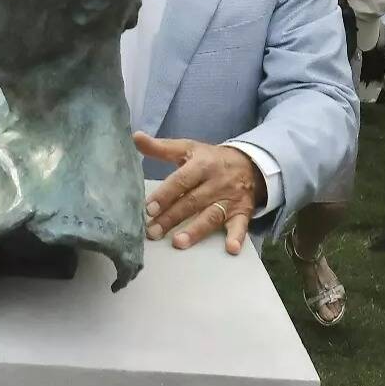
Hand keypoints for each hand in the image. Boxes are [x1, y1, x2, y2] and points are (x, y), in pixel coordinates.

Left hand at [134, 133, 264, 254]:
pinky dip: (237, 237)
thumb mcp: (187, 148)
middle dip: (172, 218)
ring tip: (178, 243)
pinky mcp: (242, 212)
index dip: (165, 195)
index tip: (148, 209)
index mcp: (202, 164)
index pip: (181, 181)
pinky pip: (240, 225)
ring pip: (211, 216)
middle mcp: (217, 182)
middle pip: (192, 202)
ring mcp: (230, 198)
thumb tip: (135, 136)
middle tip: (153, 232)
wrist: (249, 163)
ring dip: (196, 231)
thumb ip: (160, 147)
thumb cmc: (209, 159)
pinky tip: (231, 249)